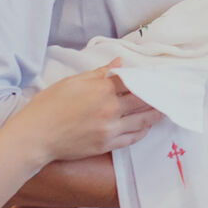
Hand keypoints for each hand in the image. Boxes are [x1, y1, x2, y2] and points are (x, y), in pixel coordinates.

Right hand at [24, 60, 160, 163]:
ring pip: (141, 120)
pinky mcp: (106, 145)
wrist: (36, 136)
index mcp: (101, 90)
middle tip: (171, 92)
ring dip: (155, 114)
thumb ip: (99, 73)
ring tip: (166, 109)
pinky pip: (131, 138)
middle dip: (158, 96)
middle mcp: (109, 109)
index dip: (147, 78)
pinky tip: (147, 126)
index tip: (159, 77)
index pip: (132, 81)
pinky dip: (142, 131)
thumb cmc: (49, 105)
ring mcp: (109, 129)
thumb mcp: (72, 82)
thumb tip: (119, 63)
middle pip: (142, 100)